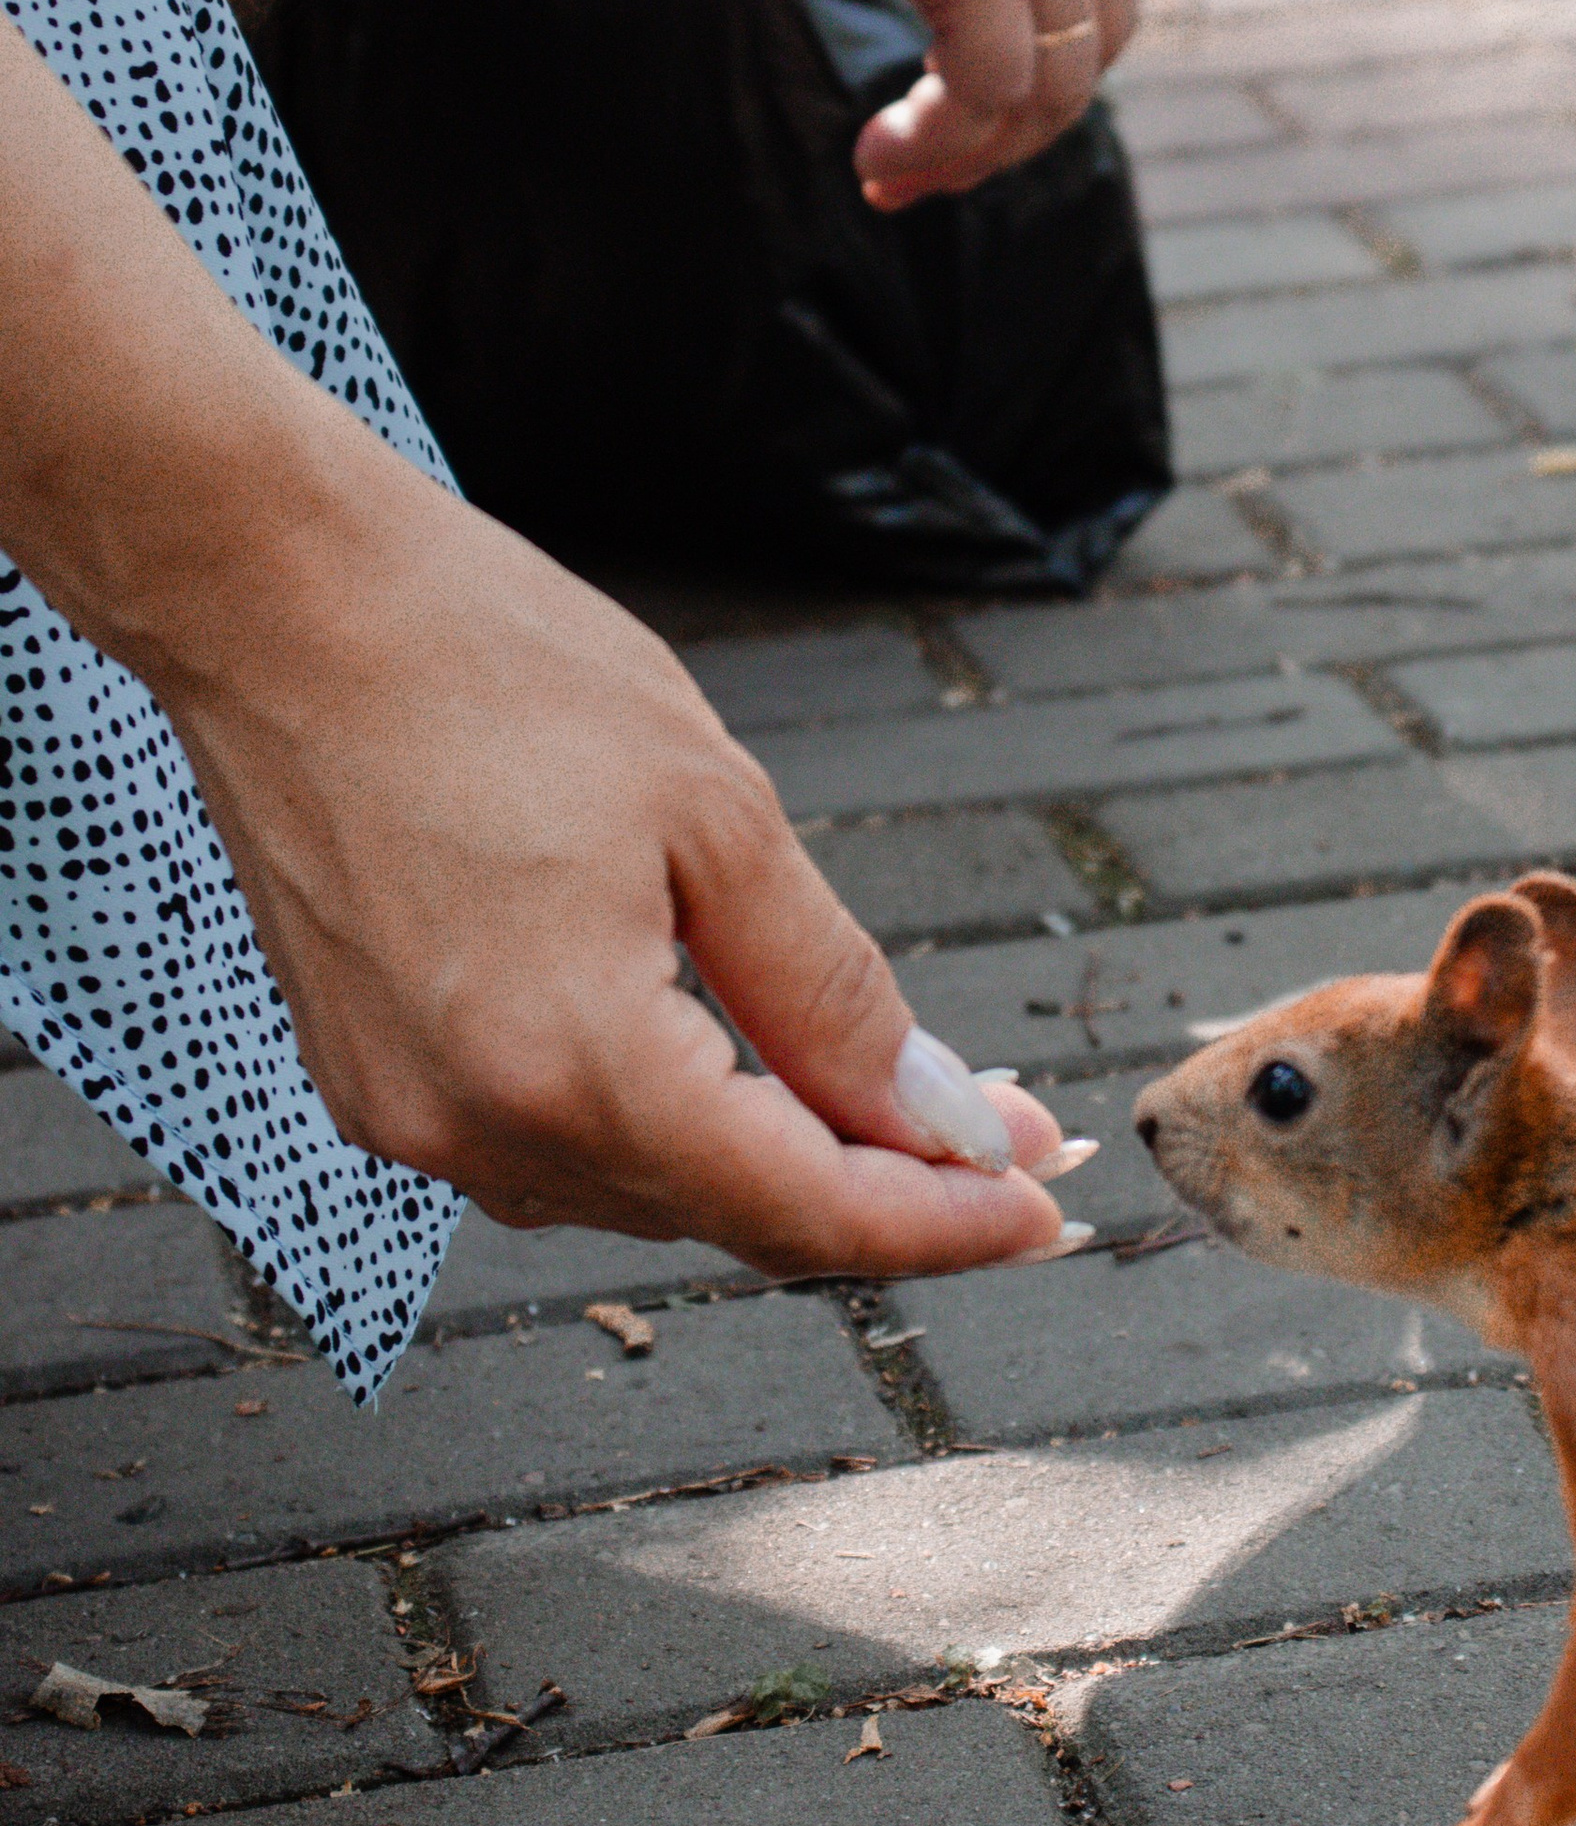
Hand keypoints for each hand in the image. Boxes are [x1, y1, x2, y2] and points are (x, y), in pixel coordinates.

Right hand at [157, 431, 1081, 1276]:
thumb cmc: (484, 666)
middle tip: (1010, 1132)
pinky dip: (667, 1124)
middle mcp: (477, 1128)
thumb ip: (832, 994)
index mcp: (572, 1066)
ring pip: (647, 1192)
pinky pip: (557, 1146)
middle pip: (729, 1216)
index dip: (943, 1222)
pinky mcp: (376, 1081)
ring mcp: (411, 1116)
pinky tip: (742, 1068)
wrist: (278, 603)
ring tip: (900, 1096)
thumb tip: (936, 1116)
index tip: (1047, 1209)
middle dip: (882, 1182)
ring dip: (776, 1158)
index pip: (801, 1210)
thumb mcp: (717, 815)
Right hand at [713, 0, 1146, 215]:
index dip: (1049, 32)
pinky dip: (944, 146)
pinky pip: (986, 93)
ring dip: (980, 153)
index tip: (961, 72)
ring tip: (898, 178)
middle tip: (941, 156)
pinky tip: (882, 159)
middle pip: (1102, 38)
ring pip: (1056, 87)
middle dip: (1027, 117)